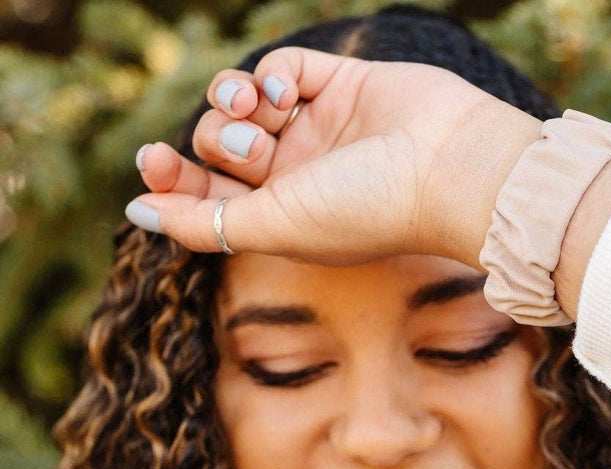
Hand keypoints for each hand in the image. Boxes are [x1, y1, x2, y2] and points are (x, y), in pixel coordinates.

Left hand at [128, 47, 542, 267]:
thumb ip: (203, 224)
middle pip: (216, 145)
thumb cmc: (367, 209)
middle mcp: (295, 176)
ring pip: (239, 103)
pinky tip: (289, 93)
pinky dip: (272, 76)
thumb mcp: (276, 227)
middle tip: (249, 147)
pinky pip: (279, 69)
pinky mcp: (336, 86)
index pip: (207, 196)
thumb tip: (135, 214)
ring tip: (259, 111)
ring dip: (232, 101)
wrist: (446, 167)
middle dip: (216, 140)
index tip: (153, 163)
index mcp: (281, 218)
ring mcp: (315, 130)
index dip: (173, 178)